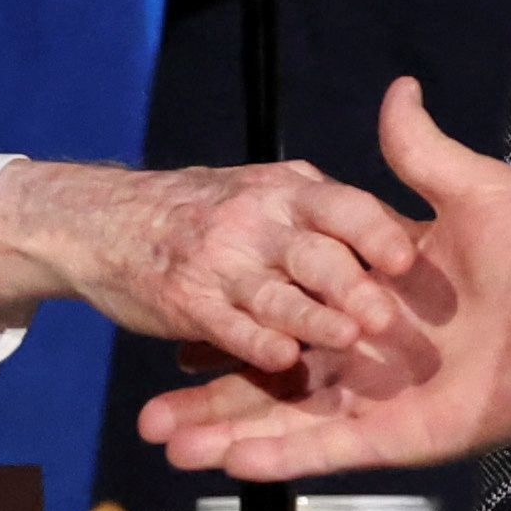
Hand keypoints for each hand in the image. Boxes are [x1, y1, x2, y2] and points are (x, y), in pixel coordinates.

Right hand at [0, 157, 421, 374]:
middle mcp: (262, 224)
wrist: (102, 219)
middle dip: (350, 286)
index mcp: (293, 192)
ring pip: (277, 301)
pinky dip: (253, 347)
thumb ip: (332, 198)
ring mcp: (224, 267)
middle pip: (316, 258)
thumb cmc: (199, 206)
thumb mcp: (273, 183)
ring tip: (342, 338)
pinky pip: (229, 331)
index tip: (408, 256)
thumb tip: (402, 150)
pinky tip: (279, 360)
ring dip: (310, 321)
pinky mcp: (192, 307)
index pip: (344, 207)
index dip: (375, 231)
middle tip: (386, 317)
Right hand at [138, 79, 510, 475]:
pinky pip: (326, 450)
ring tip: (163, 443)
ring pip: (285, 421)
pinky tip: (225, 461)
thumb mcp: (470, 187)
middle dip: (209, 398)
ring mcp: (379, 399)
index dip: (234, 326)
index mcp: (373, 296)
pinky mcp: (398, 436)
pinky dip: (278, 458)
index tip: (176, 337)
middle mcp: (366, 355)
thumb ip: (420, 151)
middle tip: (147, 416)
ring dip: (226, 432)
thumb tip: (398, 90)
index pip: (287, 314)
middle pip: (272, 381)